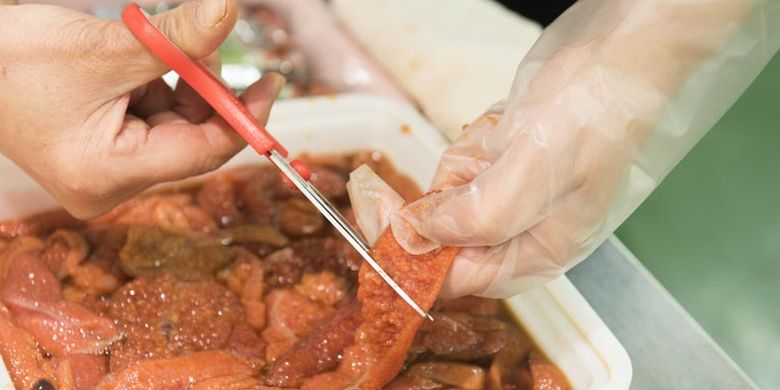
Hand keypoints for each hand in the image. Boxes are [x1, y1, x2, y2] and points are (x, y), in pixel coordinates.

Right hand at [0, 0, 284, 217]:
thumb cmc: (11, 59)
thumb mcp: (107, 47)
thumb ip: (177, 37)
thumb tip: (229, 10)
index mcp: (108, 175)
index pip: (201, 153)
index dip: (244, 117)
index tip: (272, 83)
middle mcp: (110, 185)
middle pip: (191, 139)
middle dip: (206, 91)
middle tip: (207, 47)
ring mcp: (106, 170)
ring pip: (174, 126)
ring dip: (180, 83)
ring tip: (160, 46)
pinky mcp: (102, 153)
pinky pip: (152, 120)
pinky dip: (159, 86)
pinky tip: (141, 62)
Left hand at [349, 0, 776, 297]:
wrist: (622, 49)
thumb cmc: (595, 109)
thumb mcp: (533, 169)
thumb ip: (475, 217)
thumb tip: (414, 240)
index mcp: (538, 252)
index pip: (455, 280)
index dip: (408, 257)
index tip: (373, 217)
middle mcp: (525, 234)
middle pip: (443, 243)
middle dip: (423, 205)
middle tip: (381, 181)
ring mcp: (515, 196)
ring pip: (448, 201)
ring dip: (456, 165)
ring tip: (500, 134)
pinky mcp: (508, 164)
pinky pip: (464, 165)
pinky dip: (471, 144)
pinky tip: (503, 125)